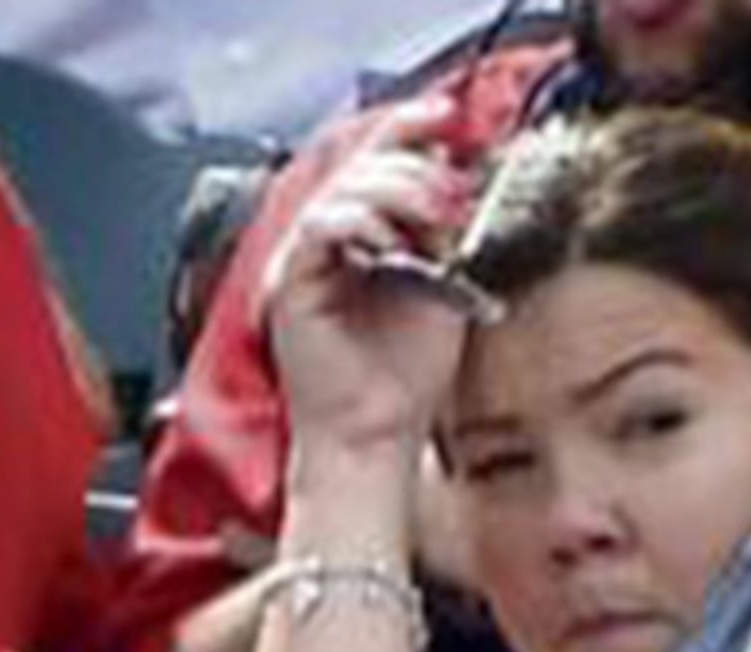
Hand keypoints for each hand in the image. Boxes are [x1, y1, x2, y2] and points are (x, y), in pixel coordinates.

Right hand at [263, 106, 480, 462]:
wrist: (379, 436)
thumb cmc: (406, 376)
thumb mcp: (443, 288)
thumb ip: (445, 234)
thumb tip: (459, 178)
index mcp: (360, 235)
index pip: (375, 162)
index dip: (407, 129)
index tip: (449, 117)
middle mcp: (327, 240)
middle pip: (357, 165)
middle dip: (411, 167)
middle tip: (448, 192)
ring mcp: (304, 259)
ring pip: (340, 188)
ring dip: (392, 190)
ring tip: (430, 214)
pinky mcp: (290, 282)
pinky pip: (317, 227)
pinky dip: (354, 220)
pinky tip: (386, 241)